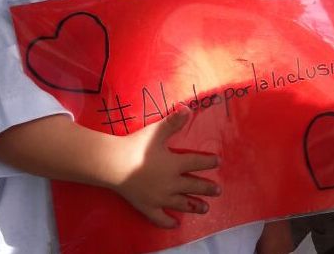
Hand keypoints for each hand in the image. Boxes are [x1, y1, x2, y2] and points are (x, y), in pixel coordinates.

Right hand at [111, 108, 219, 227]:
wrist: (114, 164)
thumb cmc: (136, 146)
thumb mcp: (156, 131)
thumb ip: (173, 121)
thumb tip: (189, 109)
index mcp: (174, 164)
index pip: (196, 162)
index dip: (208, 162)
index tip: (218, 162)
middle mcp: (171, 183)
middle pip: (193, 186)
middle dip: (207, 188)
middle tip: (218, 191)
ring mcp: (160, 198)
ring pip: (182, 203)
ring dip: (195, 206)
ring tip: (205, 208)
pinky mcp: (147, 207)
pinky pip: (160, 218)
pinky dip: (169, 222)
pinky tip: (175, 225)